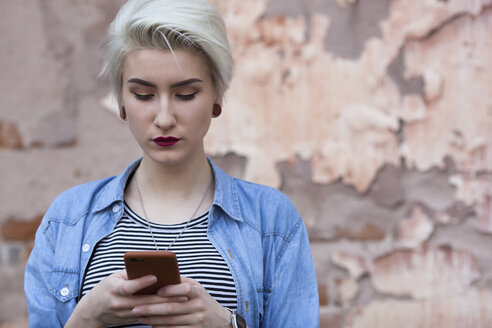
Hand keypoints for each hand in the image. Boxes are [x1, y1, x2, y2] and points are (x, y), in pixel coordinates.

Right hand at [66, 270, 183, 326]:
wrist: (93, 310)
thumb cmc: (107, 288)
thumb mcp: (115, 277)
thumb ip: (131, 274)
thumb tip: (152, 267)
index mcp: (113, 289)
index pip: (128, 287)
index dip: (141, 282)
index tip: (155, 276)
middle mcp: (119, 303)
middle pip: (144, 301)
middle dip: (164, 297)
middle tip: (181, 292)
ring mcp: (124, 314)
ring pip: (149, 311)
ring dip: (166, 306)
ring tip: (182, 300)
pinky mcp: (130, 320)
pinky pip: (148, 317)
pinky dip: (161, 312)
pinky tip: (174, 308)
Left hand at [133, 277, 230, 327]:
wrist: (219, 320)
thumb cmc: (202, 300)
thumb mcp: (197, 288)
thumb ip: (182, 282)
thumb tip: (161, 276)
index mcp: (199, 292)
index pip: (185, 289)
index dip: (171, 290)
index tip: (156, 291)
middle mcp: (198, 307)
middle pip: (172, 308)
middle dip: (151, 308)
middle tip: (136, 308)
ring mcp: (196, 321)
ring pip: (170, 321)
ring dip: (152, 319)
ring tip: (139, 316)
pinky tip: (151, 324)